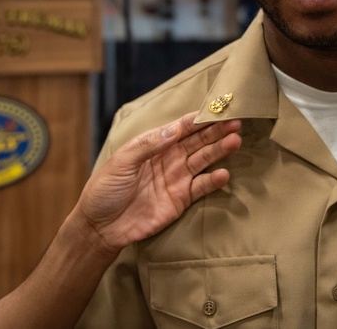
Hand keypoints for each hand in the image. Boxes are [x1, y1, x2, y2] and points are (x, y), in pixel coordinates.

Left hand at [74, 112, 241, 253]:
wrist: (100, 227)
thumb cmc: (105, 189)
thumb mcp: (122, 162)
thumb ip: (148, 145)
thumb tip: (173, 129)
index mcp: (153, 144)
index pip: (181, 128)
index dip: (199, 119)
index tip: (217, 110)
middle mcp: (169, 158)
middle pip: (197, 141)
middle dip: (216, 131)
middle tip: (236, 122)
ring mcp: (176, 179)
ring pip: (203, 160)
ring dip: (219, 150)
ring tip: (235, 141)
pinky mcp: (181, 200)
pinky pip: (201, 187)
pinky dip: (213, 181)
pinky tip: (224, 174)